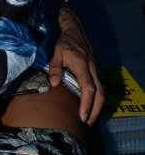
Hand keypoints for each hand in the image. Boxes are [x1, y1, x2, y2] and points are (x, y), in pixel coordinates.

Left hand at [48, 1, 103, 124]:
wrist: (75, 30)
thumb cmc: (64, 42)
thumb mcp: (55, 53)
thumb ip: (55, 68)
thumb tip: (54, 85)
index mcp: (82, 65)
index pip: (88, 88)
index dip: (86, 104)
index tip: (82, 117)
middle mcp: (92, 69)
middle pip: (99, 95)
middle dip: (94, 111)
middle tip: (85, 124)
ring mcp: (96, 70)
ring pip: (102, 93)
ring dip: (96, 108)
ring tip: (87, 120)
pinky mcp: (95, 72)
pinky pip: (99, 89)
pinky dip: (96, 101)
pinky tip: (89, 108)